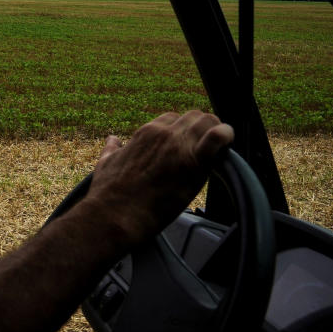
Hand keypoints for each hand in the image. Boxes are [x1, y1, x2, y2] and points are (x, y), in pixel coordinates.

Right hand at [83, 110, 233, 244]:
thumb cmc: (108, 193)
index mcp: (145, 133)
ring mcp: (178, 145)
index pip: (172, 118)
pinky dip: (226, 138)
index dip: (183, 131)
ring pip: (208, 121)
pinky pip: (218, 137)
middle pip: (194, 117)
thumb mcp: (105, 164)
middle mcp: (163, 133)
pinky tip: (227, 146)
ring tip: (219, 150)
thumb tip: (112, 140)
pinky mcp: (192, 162)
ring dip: (217, 132)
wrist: (114, 214)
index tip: (187, 145)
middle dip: (202, 130)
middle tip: (207, 149)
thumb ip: (111, 149)